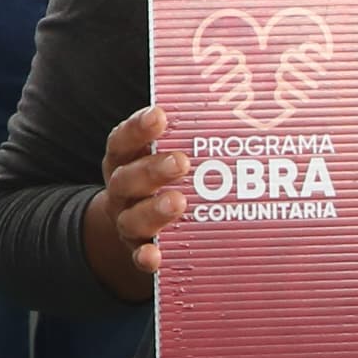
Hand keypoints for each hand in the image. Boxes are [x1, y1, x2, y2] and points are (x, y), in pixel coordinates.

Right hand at [81, 105, 188, 302]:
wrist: (138, 226)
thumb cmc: (164, 178)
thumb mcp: (165, 152)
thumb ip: (186, 133)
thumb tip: (236, 100)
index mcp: (125, 160)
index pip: (123, 141)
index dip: (137, 128)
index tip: (160, 115)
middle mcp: (121, 190)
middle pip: (127, 179)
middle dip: (152, 170)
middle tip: (181, 162)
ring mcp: (127, 221)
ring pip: (132, 217)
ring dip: (153, 210)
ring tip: (178, 203)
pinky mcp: (137, 251)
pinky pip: (137, 256)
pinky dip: (145, 257)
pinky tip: (155, 256)